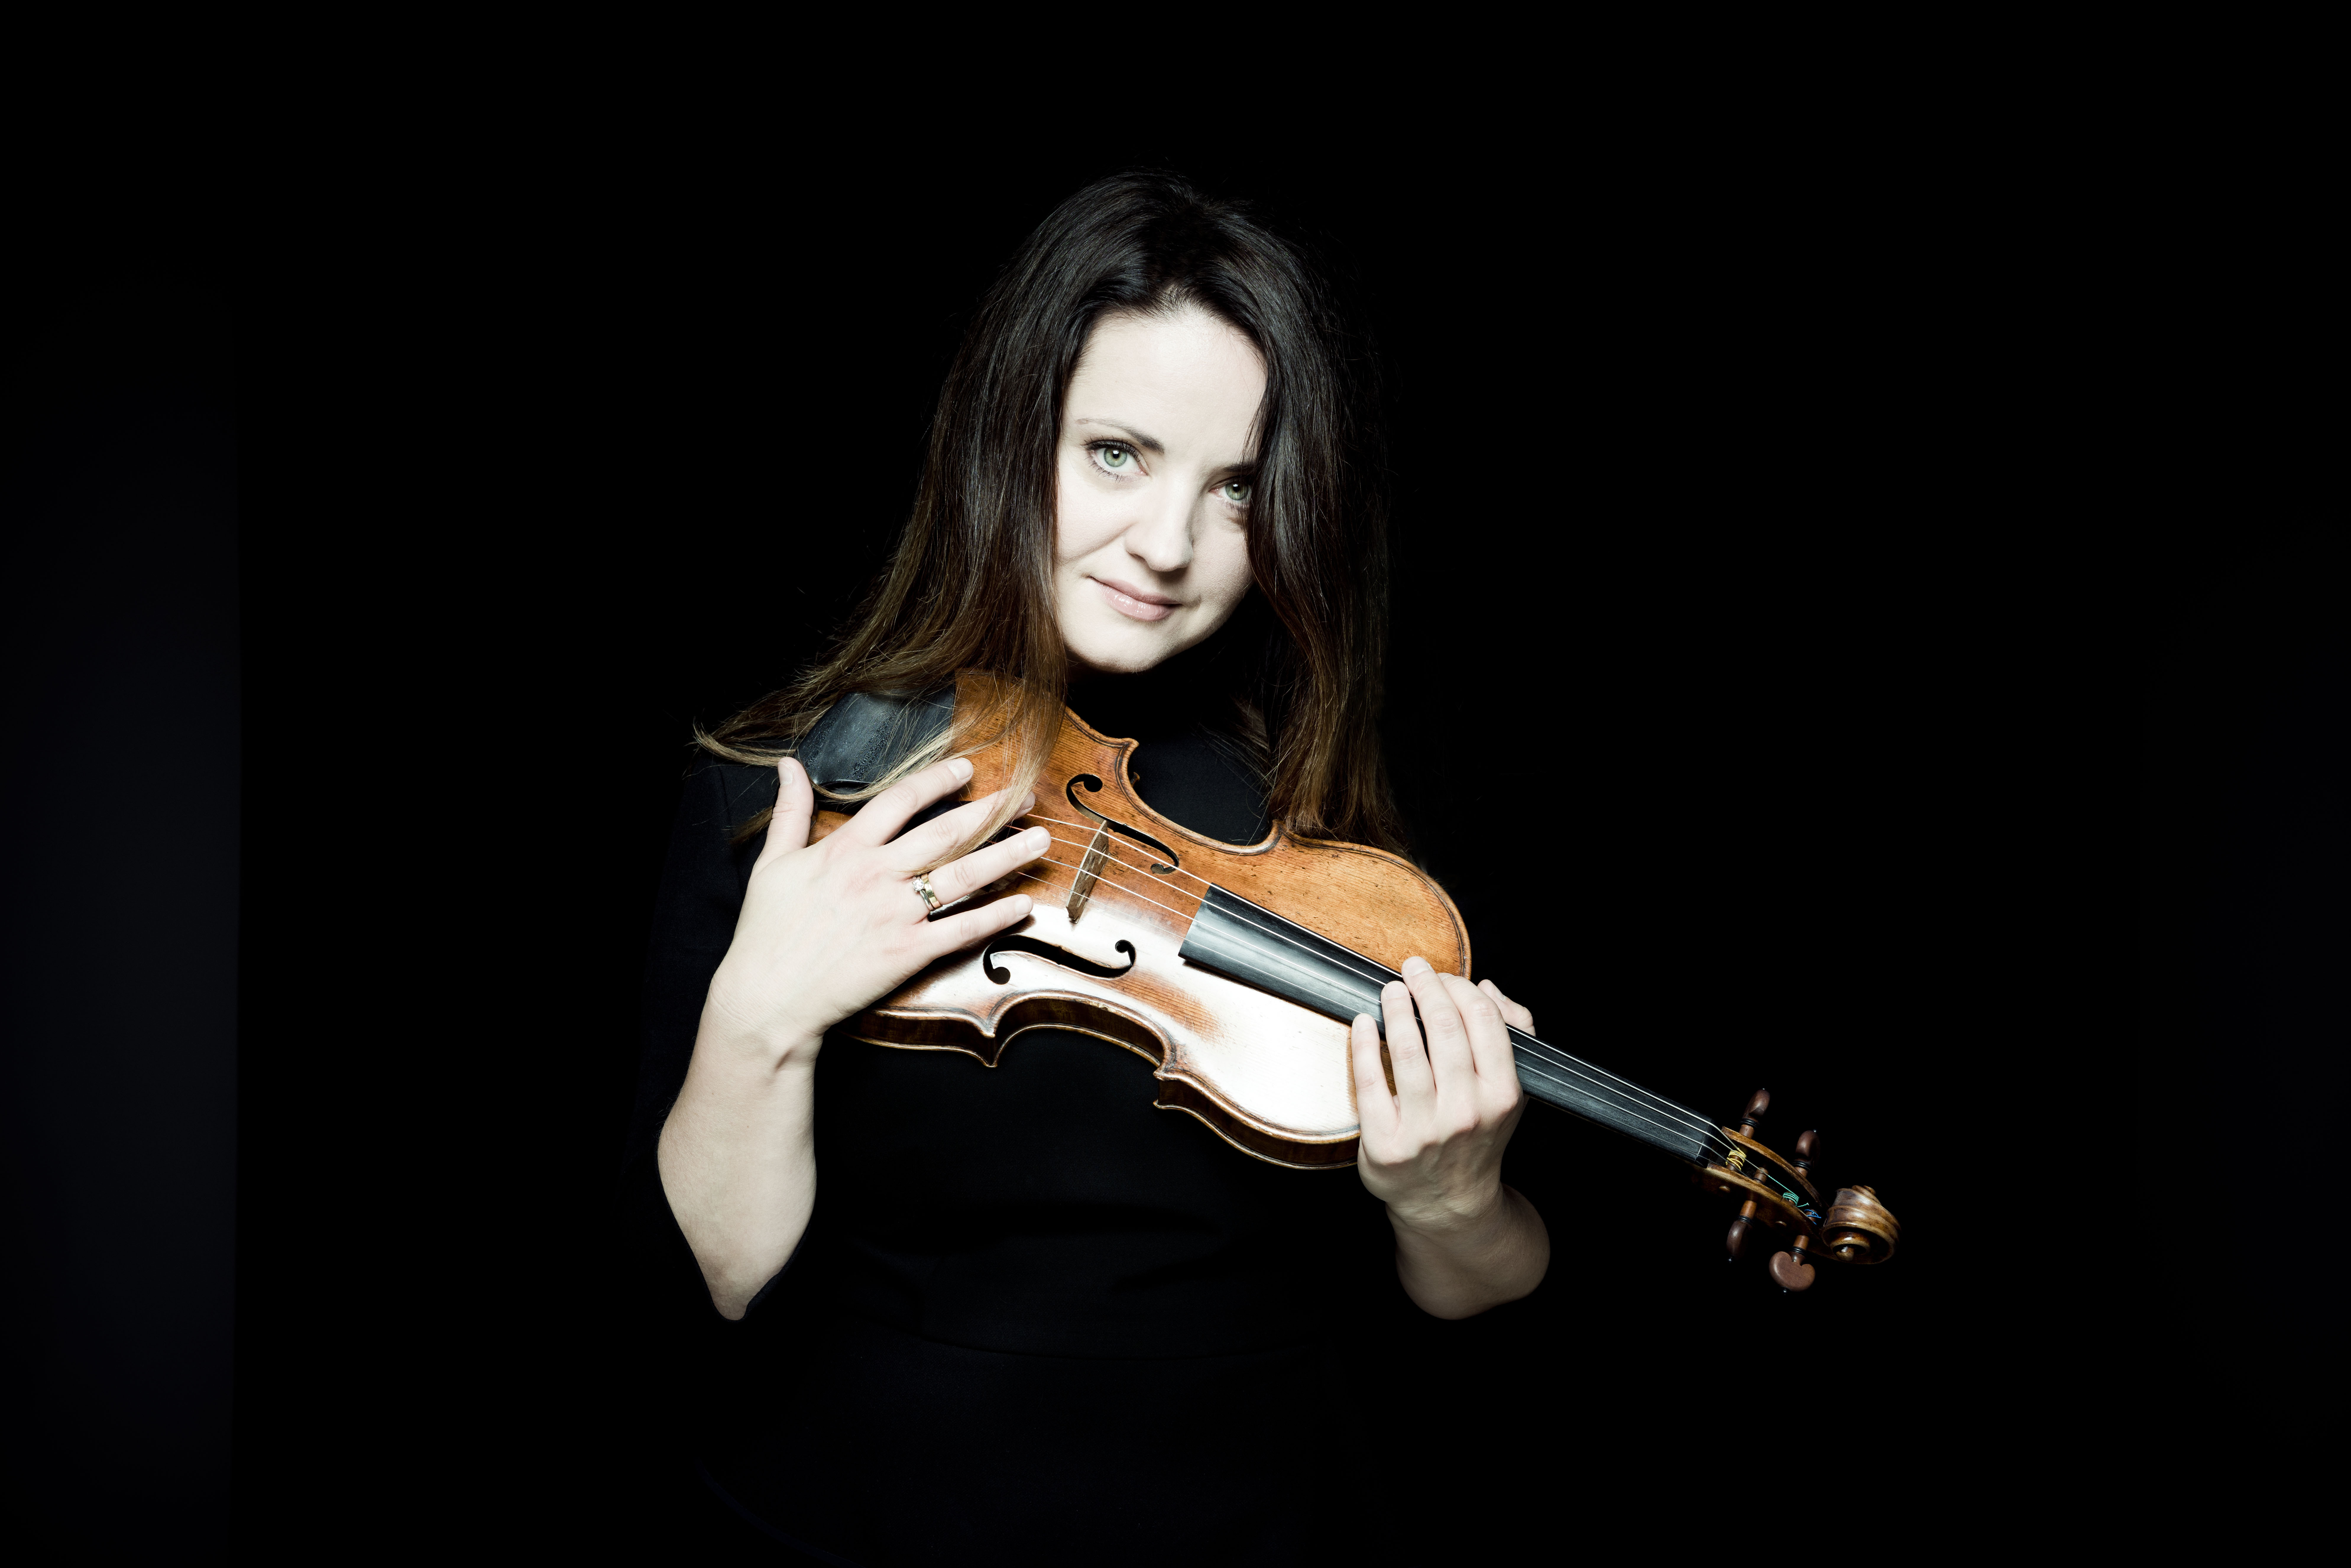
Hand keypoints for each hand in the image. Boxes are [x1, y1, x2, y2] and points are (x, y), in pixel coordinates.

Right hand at [703, 754, 1047, 1057]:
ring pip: (964, 875)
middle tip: (1025, 797)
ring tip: (1040, 840)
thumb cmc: (766, 934)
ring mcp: (895, 914)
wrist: (767, 999)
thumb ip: (790, 812)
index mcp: (845, 849)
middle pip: (946, 832)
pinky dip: (996, 916)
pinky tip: (1024, 904)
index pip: (901, 800)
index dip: (938, 780)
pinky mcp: (907, 952)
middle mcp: (876, 875)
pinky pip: (962, 929)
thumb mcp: (771, 864)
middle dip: (991, 811)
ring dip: (1007, 855)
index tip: (967, 769)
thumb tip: (790, 766)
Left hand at [1351, 959, 1531, 1230]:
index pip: (1484, 1021)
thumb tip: (1488, 988)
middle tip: (1412, 967)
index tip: (1443, 975)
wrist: (1449, 1202)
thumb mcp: (1508, 1090)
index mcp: (1501, 1094)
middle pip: (1445, 1029)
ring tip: (1390, 989)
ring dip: (1397, 1008)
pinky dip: (1365, 1044)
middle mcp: (1466, 1112)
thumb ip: (1512, 1035)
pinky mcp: (1386, 1144)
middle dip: (1426, 987)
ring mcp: (1425, 1131)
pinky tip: (1364, 1022)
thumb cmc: (1476, 1134)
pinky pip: (1370, 1082)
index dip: (1461, 987)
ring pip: (1407, 1051)